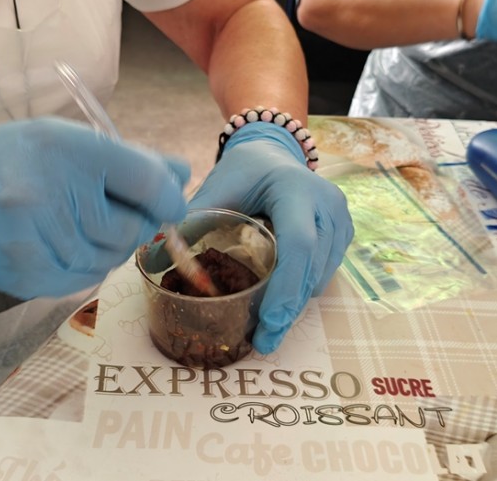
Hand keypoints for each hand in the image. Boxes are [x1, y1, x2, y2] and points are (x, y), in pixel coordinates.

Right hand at [0, 117, 188, 297]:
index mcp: (63, 149)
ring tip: (75, 222)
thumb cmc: (7, 162)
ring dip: (107, 244)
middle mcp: (48, 194)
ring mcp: (36, 240)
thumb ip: (125, 158)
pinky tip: (60, 242)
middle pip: (132, 226)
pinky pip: (86, 278)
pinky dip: (85, 264)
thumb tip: (180, 174)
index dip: (168, 194)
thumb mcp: (62, 139)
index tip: (168, 200)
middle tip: (108, 208)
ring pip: (111, 257)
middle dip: (134, 221)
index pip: (145, 180)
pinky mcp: (28, 276)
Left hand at [188, 123, 352, 353]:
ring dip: (295, 303)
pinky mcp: (344, 233)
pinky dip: (302, 290)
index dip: (286, 287)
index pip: (299, 245)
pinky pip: (325, 272)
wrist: (275, 153)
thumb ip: (192, 218)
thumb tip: (151, 254)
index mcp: (296, 189)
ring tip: (267, 324)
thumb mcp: (218, 186)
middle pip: (312, 269)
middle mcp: (327, 204)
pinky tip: (280, 298)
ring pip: (321, 276)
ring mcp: (341, 219)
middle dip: (288, 310)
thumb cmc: (244, 171)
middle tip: (264, 342)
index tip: (269, 322)